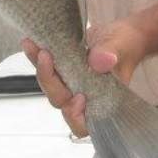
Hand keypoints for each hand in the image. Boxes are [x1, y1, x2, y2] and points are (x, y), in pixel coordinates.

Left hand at [22, 19, 150, 137]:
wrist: (122, 34)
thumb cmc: (128, 46)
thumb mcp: (124, 46)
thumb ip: (111, 54)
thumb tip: (100, 61)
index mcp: (102, 103)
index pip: (84, 124)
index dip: (75, 115)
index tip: (77, 96)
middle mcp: (84, 98)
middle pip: (61, 102)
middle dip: (50, 81)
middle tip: (46, 56)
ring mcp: (72, 85)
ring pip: (51, 86)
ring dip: (40, 68)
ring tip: (33, 46)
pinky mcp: (63, 71)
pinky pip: (47, 69)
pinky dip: (38, 57)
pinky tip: (30, 43)